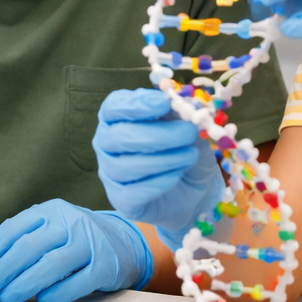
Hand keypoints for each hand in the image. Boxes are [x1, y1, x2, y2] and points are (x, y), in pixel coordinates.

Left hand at [0, 200, 151, 301]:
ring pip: (52, 264)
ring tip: (6, 299)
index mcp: (49, 211)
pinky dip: (58, 292)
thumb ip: (6, 244)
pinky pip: (80, 281)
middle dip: (1, 272)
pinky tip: (42, 301)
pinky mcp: (107, 266)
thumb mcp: (41, 233)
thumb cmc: (72, 240)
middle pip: (29, 247)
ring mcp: (90, 243)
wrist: (123, 243)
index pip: (12, 230)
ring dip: (25, 284)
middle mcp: (70, 222)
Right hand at [92, 89, 223, 248]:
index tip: (164, 103)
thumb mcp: (187, 126)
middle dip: (157, 134)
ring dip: (162, 160)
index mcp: (117, 117)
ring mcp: (110, 173)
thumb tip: (179, 102)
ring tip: (190, 156)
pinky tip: (176, 175)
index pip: (113, 107)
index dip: (136, 105)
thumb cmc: (184, 148)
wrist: (194, 187)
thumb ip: (179, 113)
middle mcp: (107, 143)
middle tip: (188, 133)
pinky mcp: (120, 199)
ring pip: (123, 166)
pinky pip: (131, 193)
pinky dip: (157, 183)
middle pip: (118, 137)